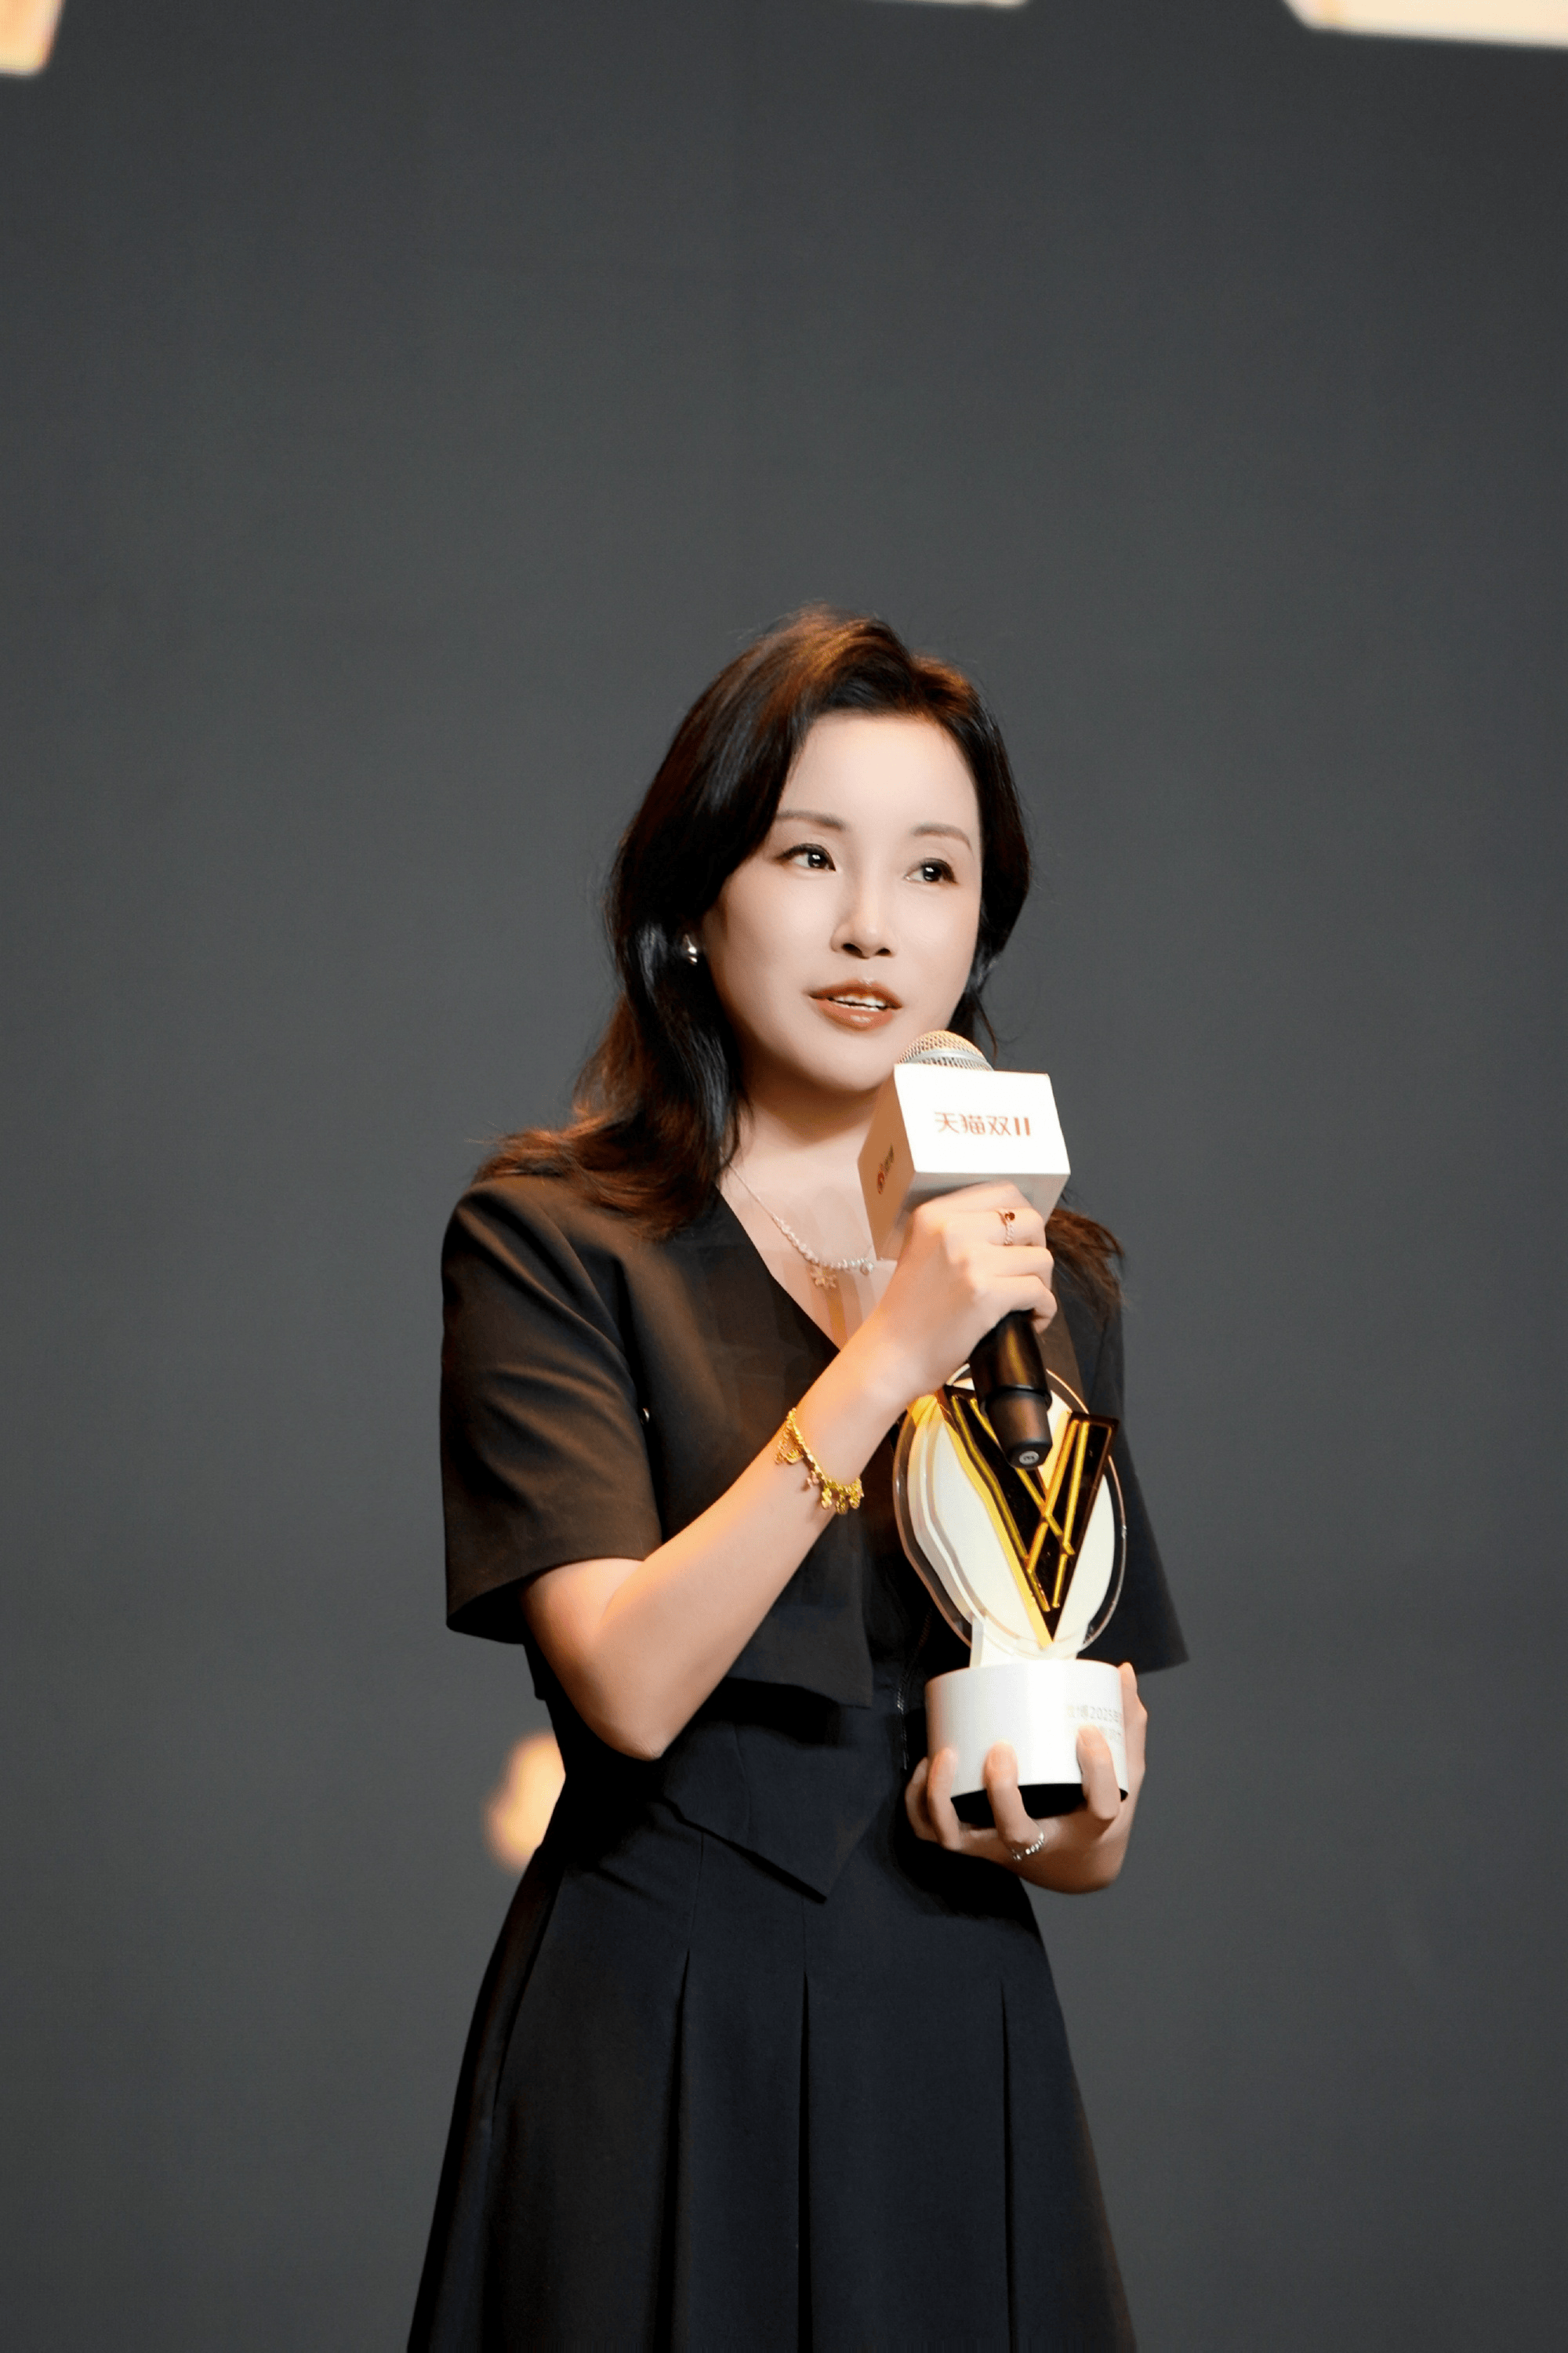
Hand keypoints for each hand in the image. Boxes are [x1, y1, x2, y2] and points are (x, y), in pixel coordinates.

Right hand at [854, 1181, 1055, 1410]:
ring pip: (1041, 1258)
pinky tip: (1028, 1322)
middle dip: (1036, 1249)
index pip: (1004, 1191)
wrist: (891, 1355)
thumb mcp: (922, 1250)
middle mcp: (951, 1228)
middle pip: (1030, 1220)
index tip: (1019, 1243)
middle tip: (1024, 1275)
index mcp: (934, 1213)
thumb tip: (1016, 1225)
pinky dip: (1043, 1310)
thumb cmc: (910, 1309)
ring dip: (1041, 1284)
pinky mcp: (986, 1294)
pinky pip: (1040, 1292)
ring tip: (1025, 1303)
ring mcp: (970, 1261)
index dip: (1022, 1218)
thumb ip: (959, 1230)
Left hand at [904, 1663, 1146, 1893]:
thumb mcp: (1123, 1779)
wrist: (1075, 1869)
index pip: (1101, 1809)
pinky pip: (932, 1832)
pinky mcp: (973, 1844)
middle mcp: (1040, 1844)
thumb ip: (1126, 1727)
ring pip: (959, 1838)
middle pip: (1016, 1830)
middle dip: (1003, 1793)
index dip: (1097, 1771)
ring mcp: (999, 1847)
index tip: (1087, 1731)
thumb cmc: (1094, 1816)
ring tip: (946, 1754)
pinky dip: (920, 1802)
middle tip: (1001, 1748)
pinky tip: (927, 1763)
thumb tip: (1123, 1672)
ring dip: (944, 1798)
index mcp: (1088, 1829)